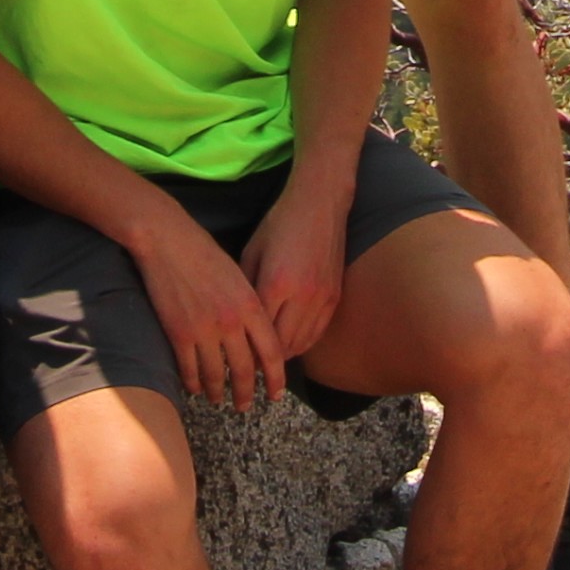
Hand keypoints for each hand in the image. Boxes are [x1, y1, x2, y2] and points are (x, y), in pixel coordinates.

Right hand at [125, 209, 285, 412]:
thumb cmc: (204, 252)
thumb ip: (251, 307)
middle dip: (246, 393)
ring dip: (217, 392)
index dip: (276, 377)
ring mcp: (203, 330)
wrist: (168, 240)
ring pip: (216, 375)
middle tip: (245, 406)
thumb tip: (257, 338)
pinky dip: (193, 383)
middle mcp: (231, 322)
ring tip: (218, 400)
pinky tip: (195, 388)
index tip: (276, 393)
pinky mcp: (178, 333)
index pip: (271, 352)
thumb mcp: (239, 275)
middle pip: (245, 370)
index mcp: (251, 305)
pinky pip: (189, 369)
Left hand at [242, 179, 351, 367]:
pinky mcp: (334, 297)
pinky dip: (302, 344)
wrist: (320, 204)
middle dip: (264, 359)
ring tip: (268, 359)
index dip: (246, 348)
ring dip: (283, 355)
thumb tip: (237, 318)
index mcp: (275, 284)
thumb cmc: (279, 223)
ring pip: (300, 343)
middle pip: (280, 345)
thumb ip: (245, 286)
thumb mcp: (252, 251)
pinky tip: (290, 345)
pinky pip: (317, 333)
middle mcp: (301, 296)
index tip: (234, 356)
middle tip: (249, 364)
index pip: (258, 332)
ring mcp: (322, 298)